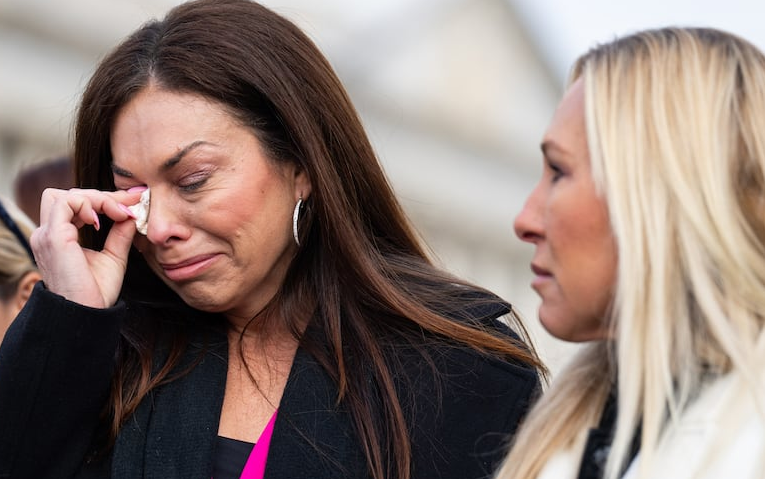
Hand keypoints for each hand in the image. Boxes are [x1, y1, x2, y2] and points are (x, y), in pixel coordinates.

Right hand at [31, 188, 143, 307]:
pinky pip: (66, 203)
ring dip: (96, 198)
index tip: (133, 201)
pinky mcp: (53, 237)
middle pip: (68, 195)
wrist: (87, 313)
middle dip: (102, 196)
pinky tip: (102, 221)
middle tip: (131, 203)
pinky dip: (88, 204)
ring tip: (119, 213)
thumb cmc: (96, 292)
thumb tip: (132, 213)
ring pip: (65, 195)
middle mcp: (48, 234)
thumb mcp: (113, 256)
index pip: (75, 205)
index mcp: (58, 237)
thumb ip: (120, 233)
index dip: (105, 200)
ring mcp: (47, 235)